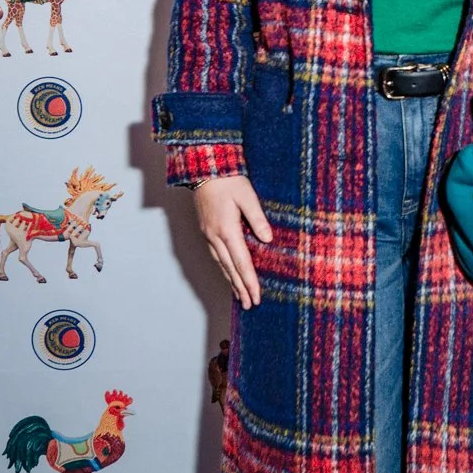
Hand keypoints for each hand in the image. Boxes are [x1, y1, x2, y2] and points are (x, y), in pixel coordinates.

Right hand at [194, 175, 271, 307]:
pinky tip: (228, 273)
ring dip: (231, 281)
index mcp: (227, 230)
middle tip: (249, 304)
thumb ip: (257, 218)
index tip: (256, 296)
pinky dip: (224, 268)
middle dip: (241, 288)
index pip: (242, 263)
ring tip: (240, 295)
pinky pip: (216, 256)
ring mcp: (208, 235)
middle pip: (230, 269)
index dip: (250, 281)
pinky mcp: (206, 231)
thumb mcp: (247, 196)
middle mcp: (215, 237)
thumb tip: (267, 240)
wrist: (204, 169)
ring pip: (221, 264)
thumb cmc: (228, 180)